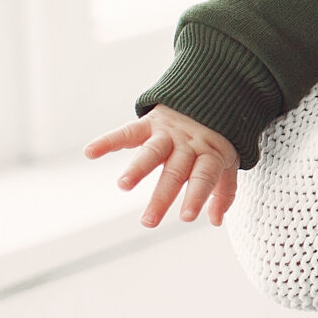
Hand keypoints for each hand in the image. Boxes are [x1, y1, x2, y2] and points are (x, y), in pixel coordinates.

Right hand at [86, 105, 240, 227]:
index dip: (196, 196)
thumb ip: (223, 191)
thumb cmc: (215, 139)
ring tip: (123, 185)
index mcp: (210, 154)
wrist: (210, 95)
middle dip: (161, 197)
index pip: (204, 178)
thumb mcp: (226, 162)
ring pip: (152, 151)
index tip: (186, 218)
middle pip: (175, 172)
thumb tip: (216, 221)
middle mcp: (188, 144)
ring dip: (137, 168)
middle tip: (148, 221)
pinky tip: (90, 152)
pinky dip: (108, 140)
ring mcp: (168, 133)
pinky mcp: (148, 123)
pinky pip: (128, 131)